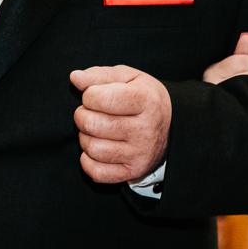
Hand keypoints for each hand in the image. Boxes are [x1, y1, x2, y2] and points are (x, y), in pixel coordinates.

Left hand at [70, 65, 172, 182]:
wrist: (172, 126)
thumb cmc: (143, 97)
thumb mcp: (128, 78)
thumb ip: (99, 75)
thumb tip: (75, 77)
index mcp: (146, 100)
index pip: (99, 98)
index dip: (88, 95)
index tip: (95, 95)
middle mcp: (145, 129)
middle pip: (92, 124)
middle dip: (82, 116)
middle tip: (90, 113)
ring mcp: (140, 153)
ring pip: (93, 149)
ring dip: (85, 138)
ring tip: (95, 130)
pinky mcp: (133, 171)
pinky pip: (97, 172)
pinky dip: (88, 161)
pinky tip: (96, 149)